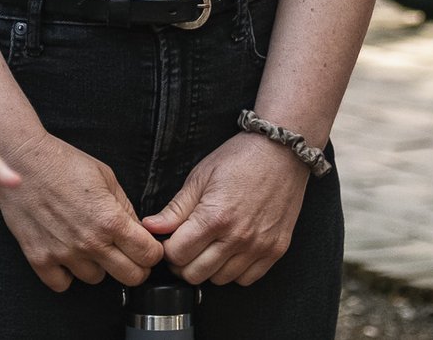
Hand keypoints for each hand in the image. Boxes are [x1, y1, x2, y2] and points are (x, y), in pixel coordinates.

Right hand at [0, 130, 163, 291]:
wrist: (21, 159)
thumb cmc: (62, 162)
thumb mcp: (105, 176)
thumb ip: (125, 206)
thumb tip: (136, 229)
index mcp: (110, 220)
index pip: (148, 255)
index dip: (152, 251)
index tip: (146, 247)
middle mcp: (89, 242)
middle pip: (131, 277)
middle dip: (135, 266)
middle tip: (127, 253)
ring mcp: (63, 253)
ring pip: (96, 279)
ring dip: (97, 265)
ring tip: (88, 243)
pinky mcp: (39, 258)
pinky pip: (62, 284)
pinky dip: (66, 273)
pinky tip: (66, 253)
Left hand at [143, 132, 309, 285]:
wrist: (281, 152)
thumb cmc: (239, 159)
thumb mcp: (200, 177)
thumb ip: (175, 208)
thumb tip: (151, 227)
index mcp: (214, 217)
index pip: (178, 254)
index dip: (167, 249)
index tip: (169, 240)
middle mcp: (237, 237)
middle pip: (195, 274)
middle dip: (183, 262)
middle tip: (184, 245)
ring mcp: (259, 247)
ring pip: (220, 280)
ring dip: (208, 267)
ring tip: (208, 245)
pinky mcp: (275, 250)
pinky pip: (247, 279)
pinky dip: (234, 271)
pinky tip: (229, 251)